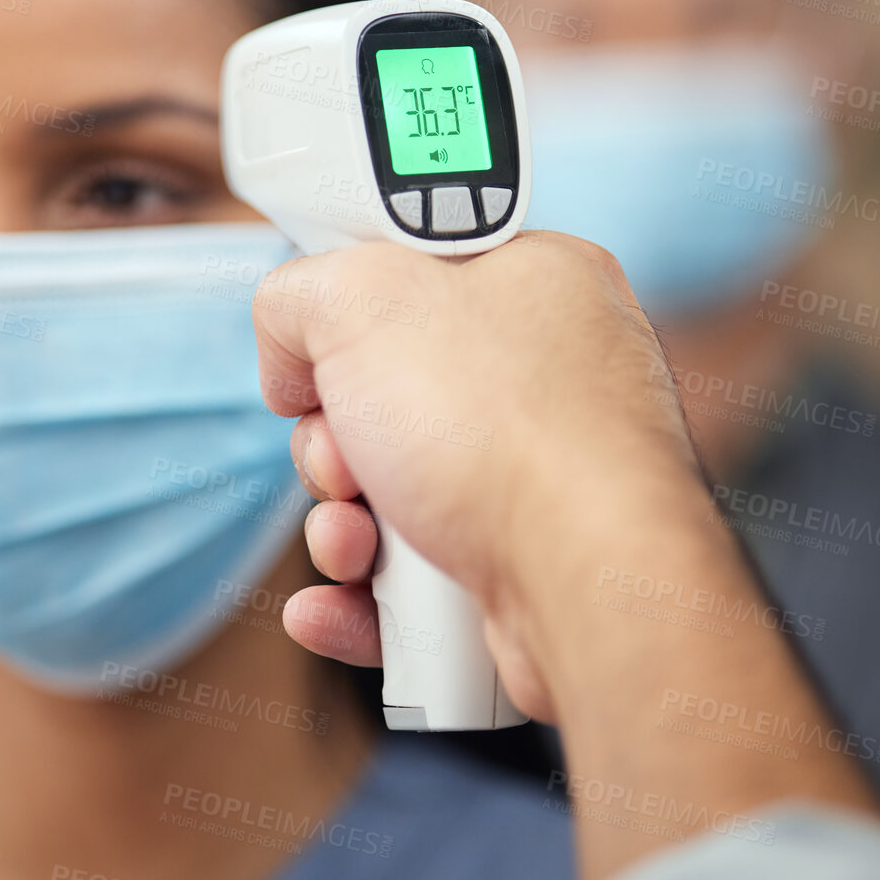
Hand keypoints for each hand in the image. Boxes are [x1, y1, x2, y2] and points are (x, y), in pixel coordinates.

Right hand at [251, 231, 879, 878]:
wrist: (589, 585)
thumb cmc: (502, 429)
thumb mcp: (358, 298)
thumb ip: (298, 294)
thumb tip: (290, 355)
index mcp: (537, 281)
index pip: (411, 273)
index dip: (345, 319)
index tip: (321, 356)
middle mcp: (553, 376)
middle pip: (385, 396)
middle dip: (332, 445)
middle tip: (344, 460)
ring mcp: (547, 478)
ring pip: (394, 494)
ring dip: (340, 527)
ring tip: (353, 544)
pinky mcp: (530, 568)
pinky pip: (419, 578)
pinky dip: (365, 595)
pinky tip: (335, 605)